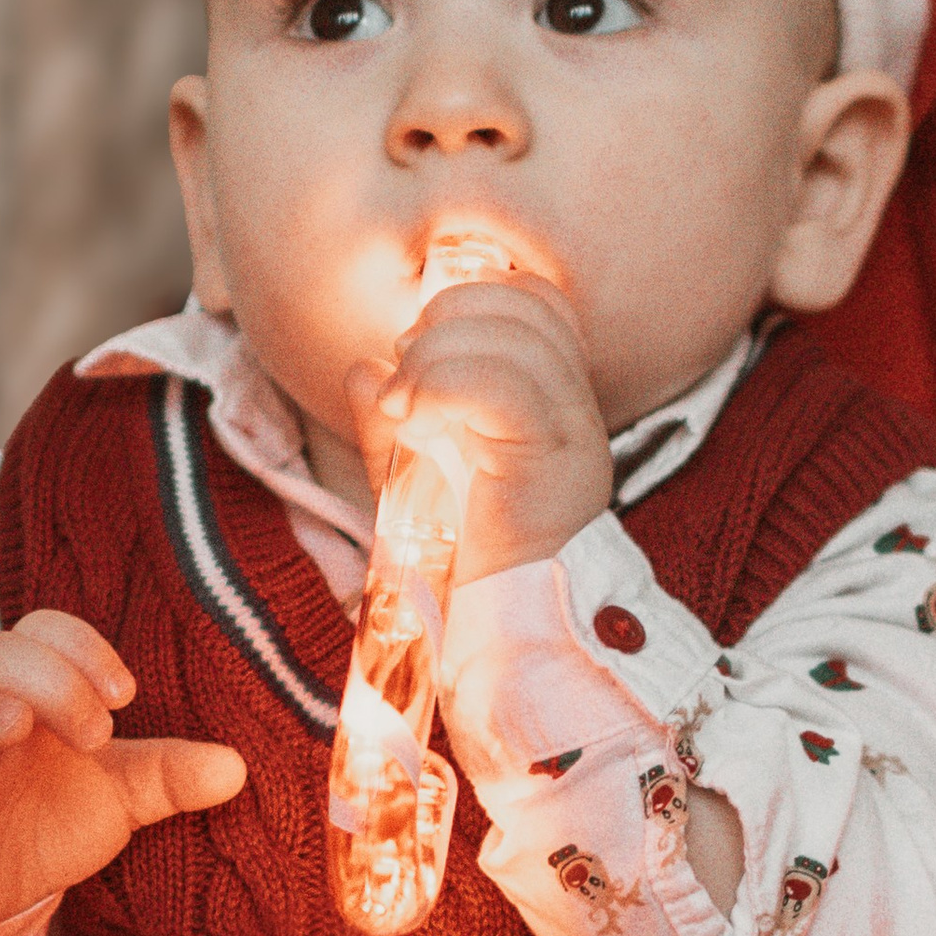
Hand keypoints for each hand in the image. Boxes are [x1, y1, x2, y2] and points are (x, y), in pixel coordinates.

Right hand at [0, 613, 244, 924]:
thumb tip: (238, 767)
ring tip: (14, 725)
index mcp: (29, 697)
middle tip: (97, 731)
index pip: (39, 632)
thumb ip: (169, 775)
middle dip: (45, 678)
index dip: (79, 647)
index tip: (126, 693)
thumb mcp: (119, 795)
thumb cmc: (48, 818)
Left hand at [349, 277, 612, 584]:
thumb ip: (393, 421)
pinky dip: (441, 385)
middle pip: (525, 304)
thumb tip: (360, 366)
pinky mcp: (551, 462)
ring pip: (513, 336)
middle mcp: (575, 411)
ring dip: (434, 356)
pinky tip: (410, 420)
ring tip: (401, 407)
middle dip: (445, 320)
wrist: (500, 637)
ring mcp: (571, 434)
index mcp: (553, 405)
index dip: (473, 298)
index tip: (415, 351)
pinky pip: (502, 386)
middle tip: (404, 381)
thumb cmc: (463, 568)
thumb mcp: (414, 481)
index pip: (538, 302)